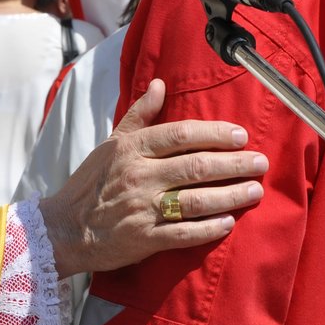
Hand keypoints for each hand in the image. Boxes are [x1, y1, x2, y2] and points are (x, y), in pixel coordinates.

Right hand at [37, 79, 265, 277]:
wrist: (63, 228)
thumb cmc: (91, 184)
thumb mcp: (111, 144)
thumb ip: (139, 115)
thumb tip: (160, 84)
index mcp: (130, 149)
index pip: (180, 135)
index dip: (214, 134)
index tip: (240, 136)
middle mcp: (138, 176)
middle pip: (196, 166)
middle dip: (234, 164)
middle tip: (260, 162)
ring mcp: (142, 209)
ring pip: (196, 200)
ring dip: (231, 196)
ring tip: (255, 190)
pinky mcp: (145, 239)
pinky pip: (184, 233)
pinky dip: (209, 228)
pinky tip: (229, 222)